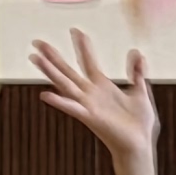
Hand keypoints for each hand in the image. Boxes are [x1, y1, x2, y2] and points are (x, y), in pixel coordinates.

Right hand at [28, 31, 159, 174]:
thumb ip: (137, 72)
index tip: (75, 30)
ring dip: (49, 71)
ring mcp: (88, 105)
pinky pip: (72, 108)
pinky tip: (45, 94)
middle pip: (67, 70)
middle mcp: (90, 94)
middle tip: (37, 42)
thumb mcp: (140, 91)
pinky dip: (59, 101)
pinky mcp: (90, 117)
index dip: (82, 45)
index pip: (88, 60)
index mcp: (101, 86)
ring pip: (64, 84)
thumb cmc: (138, 123)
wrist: (139, 144)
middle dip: (52, 56)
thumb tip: (137, 53)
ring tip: (35, 58)